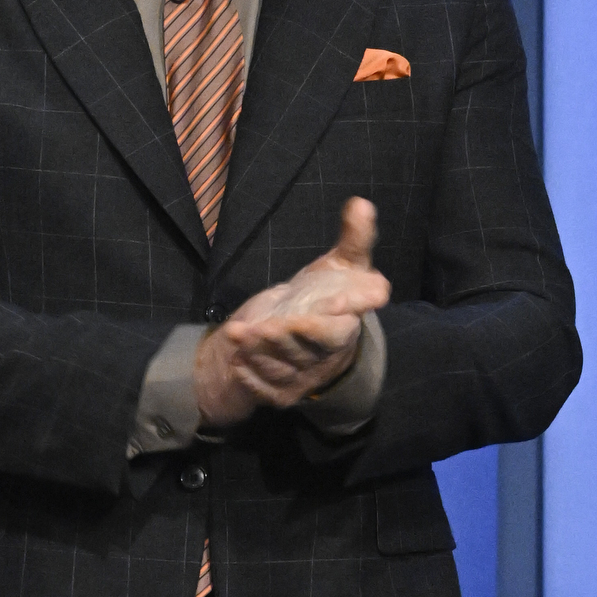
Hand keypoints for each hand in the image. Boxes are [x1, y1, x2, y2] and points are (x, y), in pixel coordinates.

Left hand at [192, 199, 389, 428]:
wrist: (302, 340)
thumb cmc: (323, 298)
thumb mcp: (340, 267)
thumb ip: (353, 240)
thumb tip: (361, 204)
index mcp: (344, 326)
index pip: (344, 325)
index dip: (339, 316)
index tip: (335, 303)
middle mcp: (326, 356)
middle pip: (310, 349)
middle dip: (289, 337)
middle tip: (265, 325)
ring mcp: (303, 377)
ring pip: (283, 369)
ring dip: (260, 354)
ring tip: (239, 334)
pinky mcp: (281, 393)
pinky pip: (265, 390)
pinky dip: (249, 378)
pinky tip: (235, 360)